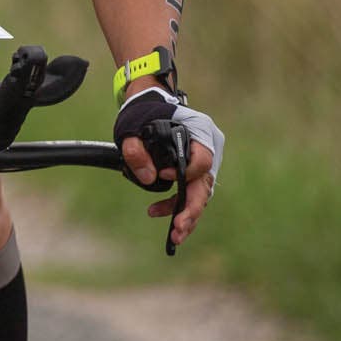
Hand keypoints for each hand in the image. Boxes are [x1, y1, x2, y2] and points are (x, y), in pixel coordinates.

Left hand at [115, 85, 222, 248]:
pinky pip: (189, 192)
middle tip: (177, 229)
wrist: (148, 105)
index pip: (203, 160)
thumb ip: (136, 150)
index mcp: (201, 132)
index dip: (185, 173)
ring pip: (199, 194)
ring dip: (186, 215)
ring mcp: (203, 162)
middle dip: (191, 209)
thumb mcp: (132, 126)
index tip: (163, 176)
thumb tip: (149, 179)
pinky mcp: (193, 172)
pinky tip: (156, 212)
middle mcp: (208, 149)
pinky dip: (176, 206)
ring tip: (174, 236)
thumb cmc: (143, 113)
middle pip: (205, 184)